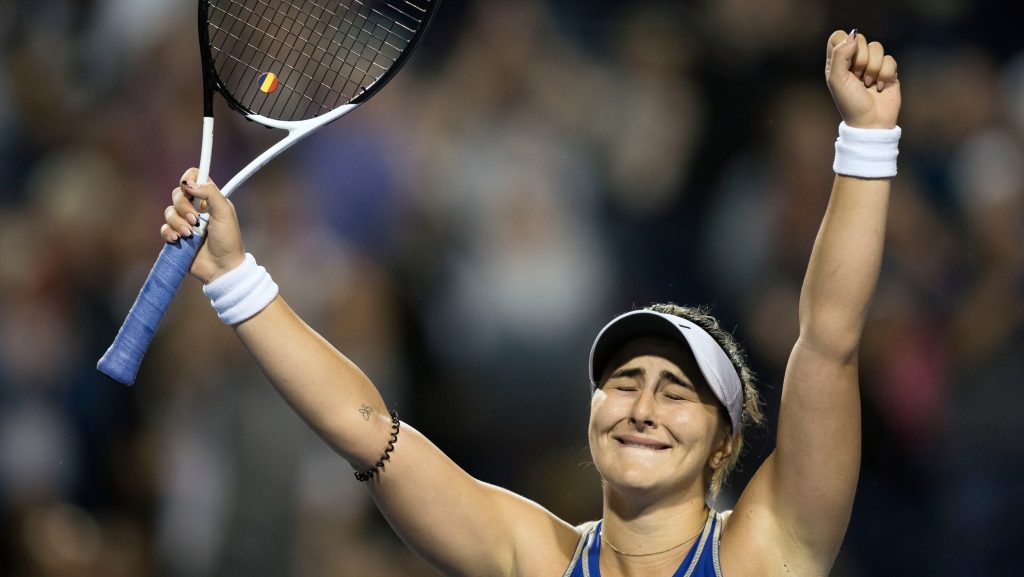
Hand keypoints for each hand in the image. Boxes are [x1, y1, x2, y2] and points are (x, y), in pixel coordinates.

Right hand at [161, 168, 244, 283]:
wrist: (222, 267)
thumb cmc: (228, 239)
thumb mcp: (225, 212)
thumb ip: (210, 193)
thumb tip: (189, 183)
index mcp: (209, 199)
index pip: (194, 177)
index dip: (188, 178)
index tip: (189, 188)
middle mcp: (196, 208)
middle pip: (178, 194)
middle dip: (183, 207)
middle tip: (196, 221)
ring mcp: (186, 222)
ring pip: (169, 211)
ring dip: (178, 222)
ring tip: (190, 235)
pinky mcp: (177, 236)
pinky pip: (165, 228)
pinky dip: (169, 233)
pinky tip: (178, 240)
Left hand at [825, 30, 900, 128]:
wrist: (871, 122)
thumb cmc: (850, 103)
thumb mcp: (837, 79)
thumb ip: (840, 55)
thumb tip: (853, 34)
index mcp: (837, 62)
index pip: (838, 36)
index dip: (844, 45)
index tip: (846, 61)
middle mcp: (853, 61)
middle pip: (860, 39)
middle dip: (860, 59)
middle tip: (857, 77)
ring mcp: (871, 64)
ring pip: (877, 46)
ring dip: (873, 68)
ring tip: (869, 83)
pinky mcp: (888, 70)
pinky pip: (890, 58)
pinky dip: (885, 74)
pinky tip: (880, 87)